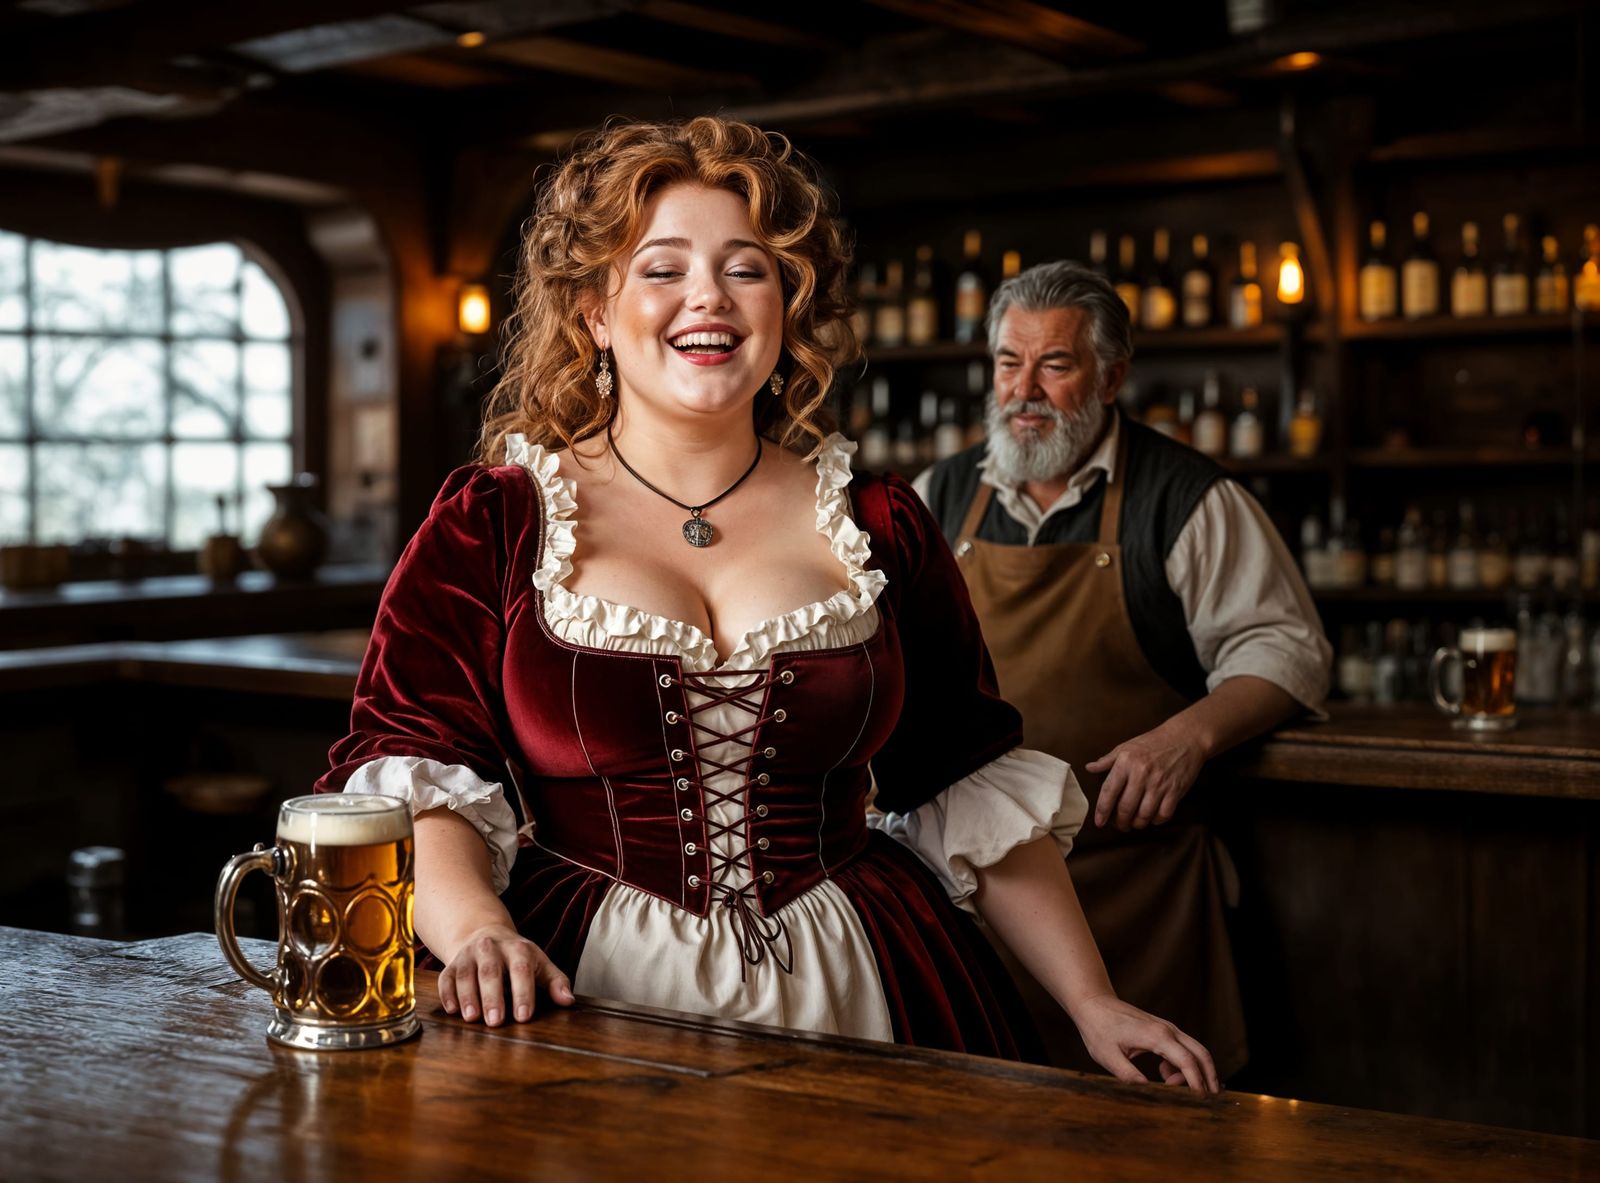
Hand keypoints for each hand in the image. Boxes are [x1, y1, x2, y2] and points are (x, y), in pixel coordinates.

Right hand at [437, 923, 573, 1026]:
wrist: (486, 935)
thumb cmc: (519, 958)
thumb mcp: (540, 965)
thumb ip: (555, 982)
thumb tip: (569, 1001)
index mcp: (518, 949)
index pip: (522, 969)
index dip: (523, 993)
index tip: (523, 1017)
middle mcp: (491, 948)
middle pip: (491, 971)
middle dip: (493, 996)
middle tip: (496, 1022)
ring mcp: (469, 955)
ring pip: (466, 974)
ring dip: (468, 996)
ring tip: (472, 1018)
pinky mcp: (452, 964)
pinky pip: (446, 977)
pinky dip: (447, 994)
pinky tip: (452, 1010)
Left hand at [1070, 993, 1219, 1093]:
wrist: (1094, 1004)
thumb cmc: (1099, 1030)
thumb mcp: (1108, 1056)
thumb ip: (1128, 1075)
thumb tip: (1147, 1092)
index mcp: (1157, 1037)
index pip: (1187, 1062)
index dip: (1197, 1083)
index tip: (1202, 1101)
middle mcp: (1168, 1030)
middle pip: (1201, 1054)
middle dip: (1210, 1077)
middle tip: (1211, 1100)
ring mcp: (1167, 1028)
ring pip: (1195, 1050)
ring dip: (1196, 1071)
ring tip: (1178, 1089)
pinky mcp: (1163, 1030)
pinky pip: (1183, 1048)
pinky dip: (1183, 1064)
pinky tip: (1165, 1074)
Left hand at [1085, 724, 1205, 830]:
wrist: (1184, 737)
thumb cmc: (1153, 742)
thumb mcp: (1126, 747)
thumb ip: (1107, 760)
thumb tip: (1089, 768)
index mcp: (1126, 763)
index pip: (1109, 792)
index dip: (1102, 810)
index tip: (1099, 822)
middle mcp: (1141, 774)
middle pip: (1126, 808)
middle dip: (1120, 822)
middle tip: (1119, 825)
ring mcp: (1159, 783)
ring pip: (1144, 815)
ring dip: (1137, 824)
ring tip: (1134, 823)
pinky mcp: (1175, 790)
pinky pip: (1164, 814)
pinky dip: (1156, 821)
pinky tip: (1152, 817)